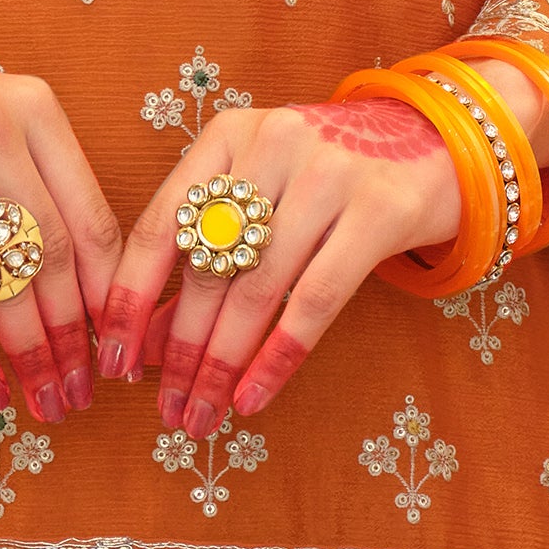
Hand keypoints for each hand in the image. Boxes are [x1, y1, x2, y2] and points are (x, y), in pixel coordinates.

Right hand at [0, 43, 122, 422]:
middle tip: (83, 388)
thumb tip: (94, 291)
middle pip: (50, 252)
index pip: (89, 214)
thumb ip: (42, 182)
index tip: (117, 342)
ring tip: (46, 396)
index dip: (108, 291)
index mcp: (32, 106)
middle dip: (72, 332)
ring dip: (29, 350)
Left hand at [97, 98, 464, 436]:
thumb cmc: (329, 172)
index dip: (131, 297)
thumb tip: (146, 337)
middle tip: (165, 406)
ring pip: (256, 290)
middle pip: (207, 266)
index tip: (113, 358)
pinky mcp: (379, 209)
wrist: (434, 138)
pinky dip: (277, 358)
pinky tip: (253, 398)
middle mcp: (272, 145)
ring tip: (201, 413)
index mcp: (228, 135)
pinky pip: (315, 302)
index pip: (160, 225)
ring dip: (222, 363)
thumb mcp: (261, 189)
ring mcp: (329, 174)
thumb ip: (206, 249)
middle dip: (179, 347)